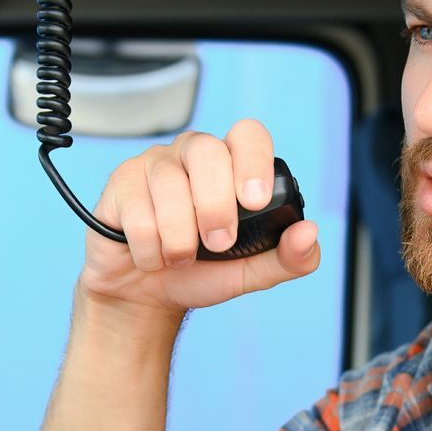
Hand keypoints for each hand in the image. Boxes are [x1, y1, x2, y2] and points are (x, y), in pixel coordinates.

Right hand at [78, 118, 319, 315]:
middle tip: (218, 244)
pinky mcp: (121, 183)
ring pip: (168, 182)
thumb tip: (309, 232)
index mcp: (230, 165)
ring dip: (179, 236)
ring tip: (181, 259)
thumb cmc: (199, 273)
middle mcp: (193, 154)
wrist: (145, 295)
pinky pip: (137, 209)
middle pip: (207, 152)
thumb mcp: (250, 272)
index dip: (253, 161)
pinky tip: (151, 257)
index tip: (255, 201)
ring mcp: (154, 164)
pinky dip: (149, 248)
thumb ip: (288, 258)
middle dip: (215, 205)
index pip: (248, 135)